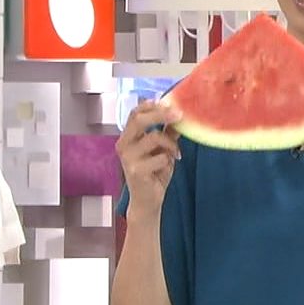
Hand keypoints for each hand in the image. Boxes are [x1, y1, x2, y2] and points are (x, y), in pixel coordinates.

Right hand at [115, 100, 181, 214]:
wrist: (147, 201)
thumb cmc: (153, 174)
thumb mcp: (162, 149)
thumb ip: (167, 132)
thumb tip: (178, 114)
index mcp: (127, 137)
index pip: (135, 113)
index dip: (151, 105)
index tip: (169, 102)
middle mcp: (123, 145)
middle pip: (139, 120)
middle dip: (161, 114)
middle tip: (179, 115)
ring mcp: (128, 158)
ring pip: (154, 137)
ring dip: (170, 144)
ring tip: (176, 153)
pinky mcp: (136, 170)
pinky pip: (160, 157)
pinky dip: (169, 160)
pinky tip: (168, 167)